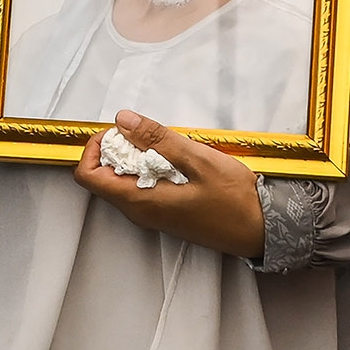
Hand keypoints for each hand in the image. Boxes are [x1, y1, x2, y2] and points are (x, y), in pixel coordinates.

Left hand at [74, 110, 262, 258]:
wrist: (262, 229)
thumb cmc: (233, 198)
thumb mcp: (197, 160)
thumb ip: (157, 139)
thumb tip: (123, 120)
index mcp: (140, 201)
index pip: (88, 176)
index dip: (94, 148)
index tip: (119, 131)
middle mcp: (139, 212)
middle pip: (102, 178)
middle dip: (114, 149)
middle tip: (144, 132)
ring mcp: (152, 215)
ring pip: (122, 182)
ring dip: (133, 158)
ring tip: (163, 144)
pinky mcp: (165, 213)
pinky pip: (140, 188)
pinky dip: (147, 168)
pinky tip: (173, 158)